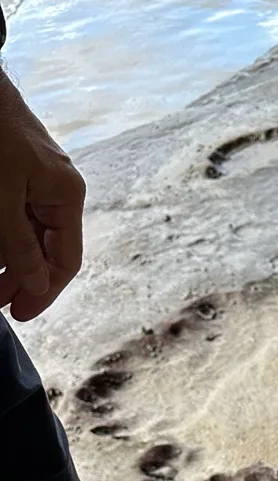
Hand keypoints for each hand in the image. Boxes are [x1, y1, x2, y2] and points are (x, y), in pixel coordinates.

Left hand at [0, 74, 84, 318]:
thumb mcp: (1, 200)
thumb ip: (19, 246)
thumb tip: (36, 284)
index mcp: (65, 197)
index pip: (65, 260)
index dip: (43, 291)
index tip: (19, 313)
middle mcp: (57, 187)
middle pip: (47, 247)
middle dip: (21, 276)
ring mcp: (35, 173)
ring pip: (27, 228)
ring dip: (8, 255)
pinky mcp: (14, 163)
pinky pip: (14, 208)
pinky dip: (2, 230)